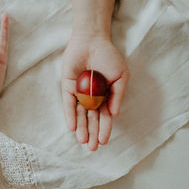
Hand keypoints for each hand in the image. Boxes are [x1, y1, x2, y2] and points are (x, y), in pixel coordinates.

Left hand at [61, 32, 128, 150]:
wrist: (93, 41)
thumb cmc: (109, 57)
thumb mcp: (120, 76)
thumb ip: (118, 94)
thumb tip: (115, 114)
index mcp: (105, 97)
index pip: (105, 117)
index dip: (104, 129)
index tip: (104, 141)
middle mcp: (91, 98)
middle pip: (91, 119)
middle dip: (92, 133)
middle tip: (92, 148)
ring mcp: (79, 93)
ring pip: (79, 114)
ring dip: (81, 128)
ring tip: (83, 141)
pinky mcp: (67, 87)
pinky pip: (68, 103)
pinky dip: (70, 115)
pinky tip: (72, 127)